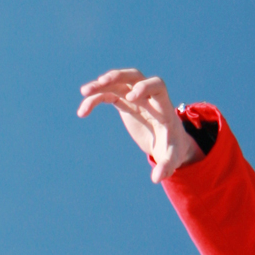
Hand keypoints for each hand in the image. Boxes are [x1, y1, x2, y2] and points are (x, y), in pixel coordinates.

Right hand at [78, 69, 204, 182]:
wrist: (167, 141)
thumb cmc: (172, 148)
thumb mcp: (171, 158)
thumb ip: (167, 166)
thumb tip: (157, 179)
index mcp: (162, 106)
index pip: (157, 86)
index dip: (145, 87)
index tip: (132, 96)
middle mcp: (148, 96)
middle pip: (134, 75)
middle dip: (119, 76)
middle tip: (102, 82)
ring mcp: (135, 96)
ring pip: (117, 82)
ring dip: (101, 84)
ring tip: (84, 92)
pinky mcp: (124, 102)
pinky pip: (108, 94)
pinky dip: (95, 99)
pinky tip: (82, 112)